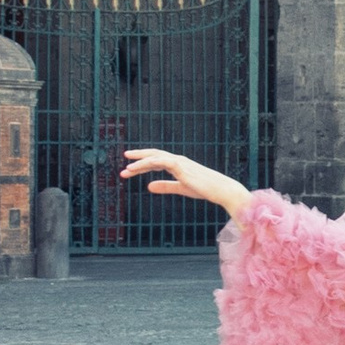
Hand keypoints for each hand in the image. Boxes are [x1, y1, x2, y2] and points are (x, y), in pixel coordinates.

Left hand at [121, 148, 253, 217]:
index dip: (142, 164)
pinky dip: (147, 163)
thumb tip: (149, 187)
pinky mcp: (181, 166)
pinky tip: (136, 168)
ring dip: (139, 162)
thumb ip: (165, 186)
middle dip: (138, 157)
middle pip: (153, 155)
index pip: (156, 161)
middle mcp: (177, 160)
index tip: (129, 169)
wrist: (220, 190)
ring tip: (126, 168)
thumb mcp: (181, 188)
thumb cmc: (204, 189)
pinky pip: (161, 161)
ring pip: (155, 157)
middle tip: (124, 159)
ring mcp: (179, 162)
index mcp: (177, 164)